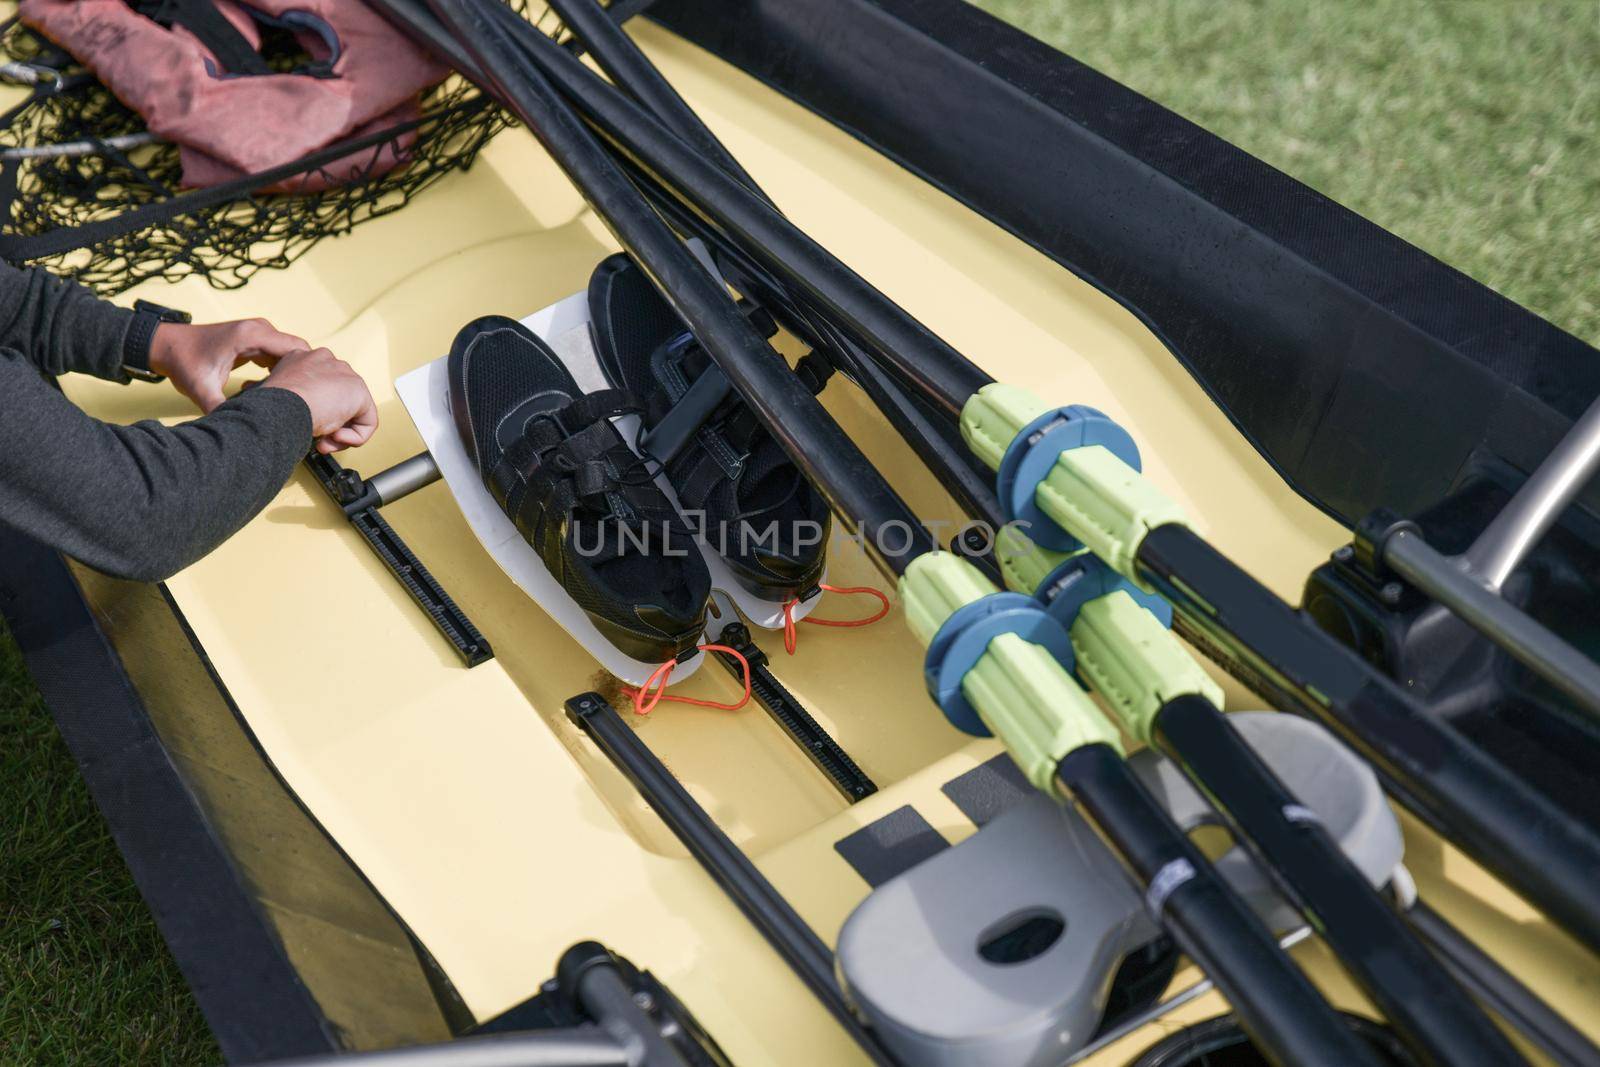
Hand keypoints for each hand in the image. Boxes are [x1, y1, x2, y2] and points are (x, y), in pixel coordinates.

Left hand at [148, 317, 310, 412]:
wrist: (165, 345)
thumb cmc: (182, 361)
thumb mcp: (200, 390)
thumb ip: (221, 410)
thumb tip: (237, 432)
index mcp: (250, 336)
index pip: (297, 349)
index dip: (308, 373)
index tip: (311, 396)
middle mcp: (258, 329)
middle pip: (298, 350)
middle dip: (304, 374)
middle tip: (305, 401)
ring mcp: (257, 332)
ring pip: (290, 352)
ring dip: (294, 373)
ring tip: (293, 397)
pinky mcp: (254, 339)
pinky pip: (278, 353)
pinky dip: (282, 370)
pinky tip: (277, 390)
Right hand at [255, 347, 378, 453]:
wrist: (280, 407)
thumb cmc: (272, 406)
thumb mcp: (279, 394)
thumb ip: (294, 396)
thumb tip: (306, 410)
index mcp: (303, 359)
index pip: (320, 385)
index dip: (313, 408)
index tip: (302, 420)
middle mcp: (326, 361)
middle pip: (339, 397)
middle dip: (330, 421)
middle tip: (317, 437)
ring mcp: (344, 374)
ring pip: (354, 409)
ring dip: (340, 431)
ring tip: (324, 439)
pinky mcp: (359, 391)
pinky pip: (368, 421)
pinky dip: (356, 437)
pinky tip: (336, 438)